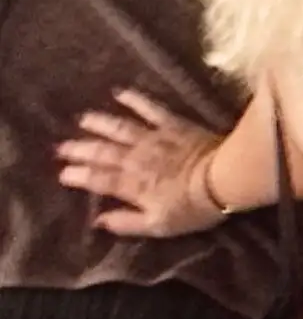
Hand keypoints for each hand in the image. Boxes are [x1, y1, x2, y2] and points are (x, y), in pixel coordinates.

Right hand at [56, 89, 227, 237]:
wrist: (223, 179)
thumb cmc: (192, 208)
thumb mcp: (158, 225)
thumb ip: (126, 222)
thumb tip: (99, 220)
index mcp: (132, 184)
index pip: (98, 179)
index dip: (79, 175)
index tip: (63, 173)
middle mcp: (136, 158)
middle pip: (103, 152)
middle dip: (80, 149)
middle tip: (62, 147)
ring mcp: (153, 138)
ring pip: (119, 127)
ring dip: (99, 123)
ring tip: (83, 119)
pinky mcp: (172, 124)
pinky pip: (149, 108)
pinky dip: (134, 99)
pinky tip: (120, 93)